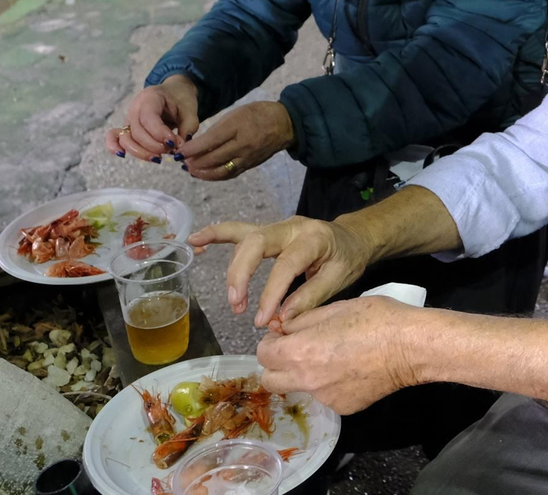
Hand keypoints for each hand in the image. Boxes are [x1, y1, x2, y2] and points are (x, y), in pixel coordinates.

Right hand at [105, 75, 199, 162]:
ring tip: (158, 158)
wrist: (174, 92)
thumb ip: (187, 129)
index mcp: (151, 97)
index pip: (149, 118)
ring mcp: (129, 117)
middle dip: (154, 146)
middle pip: (137, 131)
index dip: (159, 133)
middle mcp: (136, 107)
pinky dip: (114, 146)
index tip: (173, 143)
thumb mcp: (190, 111)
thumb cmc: (182, 100)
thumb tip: (179, 148)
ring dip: (141, 152)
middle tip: (172, 149)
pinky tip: (122, 155)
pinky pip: (115, 136)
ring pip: (127, 138)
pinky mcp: (128, 127)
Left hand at [175, 101, 294, 180]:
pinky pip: (230, 174)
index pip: (211, 141)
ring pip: (221, 170)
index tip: (180, 152)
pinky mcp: (250, 166)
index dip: (193, 149)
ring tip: (191, 170)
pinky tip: (205, 174)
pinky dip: (215, 176)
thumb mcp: (235, 114)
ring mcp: (247, 158)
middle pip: (214, 158)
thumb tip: (198, 144)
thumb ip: (217, 129)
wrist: (284, 124)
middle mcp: (242, 145)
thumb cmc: (257, 114)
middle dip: (195, 162)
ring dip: (203, 173)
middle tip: (182, 162)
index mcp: (237, 127)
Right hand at [188, 215, 372, 325]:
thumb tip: (281, 319)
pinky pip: (237, 230)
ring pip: (245, 238)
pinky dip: (216, 234)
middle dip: (241, 274)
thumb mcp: (339, 279)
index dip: (271, 293)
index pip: (286, 264)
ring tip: (232, 299)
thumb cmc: (347, 259)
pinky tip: (195, 242)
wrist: (353, 238)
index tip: (263, 321)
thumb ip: (309, 298)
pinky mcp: (267, 231)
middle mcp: (291, 226)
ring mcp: (277, 227)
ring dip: (233, 268)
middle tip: (238, 307)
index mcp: (313, 238)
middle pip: (256, 243)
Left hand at [257, 297, 421, 414]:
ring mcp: (325, 398)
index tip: (284, 335)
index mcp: (300, 352)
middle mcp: (306, 380)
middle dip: (276, 365)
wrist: (410, 347)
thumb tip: (282, 327)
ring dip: (303, 374)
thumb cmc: (375, 319)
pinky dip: (329, 384)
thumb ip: (301, 320)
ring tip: (331, 357)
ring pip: (298, 388)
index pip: (263, 354)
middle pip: (270, 380)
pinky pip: (324, 396)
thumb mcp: (334, 308)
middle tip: (296, 350)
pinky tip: (350, 369)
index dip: (271, 342)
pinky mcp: (343, 407)